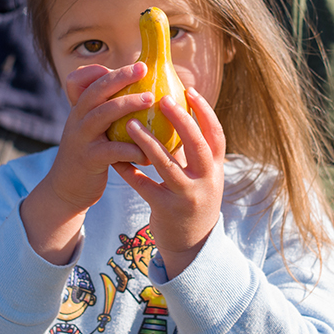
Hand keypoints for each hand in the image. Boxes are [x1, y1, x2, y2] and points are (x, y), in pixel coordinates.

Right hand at [19, 63, 152, 263]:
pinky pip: (112, 150)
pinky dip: (132, 149)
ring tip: (150, 98)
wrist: (66, 189)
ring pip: (103, 114)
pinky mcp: (88, 159)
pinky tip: (149, 151)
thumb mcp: (92, 130)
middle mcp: (77, 119)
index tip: (138, 63)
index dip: (111, 71)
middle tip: (144, 68)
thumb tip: (142, 96)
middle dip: (120, 77)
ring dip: (127, 104)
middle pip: (96, 91)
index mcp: (80, 110)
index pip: (89, 81)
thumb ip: (107, 114)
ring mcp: (81, 138)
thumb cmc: (89, 156)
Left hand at [112, 88, 224, 278]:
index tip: (190, 89)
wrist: (193, 244)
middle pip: (197, 145)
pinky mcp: (167, 210)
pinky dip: (130, 171)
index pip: (216, 134)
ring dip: (148, 142)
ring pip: (167, 165)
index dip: (205, 111)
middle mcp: (206, 181)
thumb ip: (194, 152)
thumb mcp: (203, 177)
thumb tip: (180, 114)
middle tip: (162, 98)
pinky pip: (144, 186)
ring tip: (130, 124)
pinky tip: (116, 159)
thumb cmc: (193, 200)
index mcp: (216, 168)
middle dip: (181, 120)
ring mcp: (187, 196)